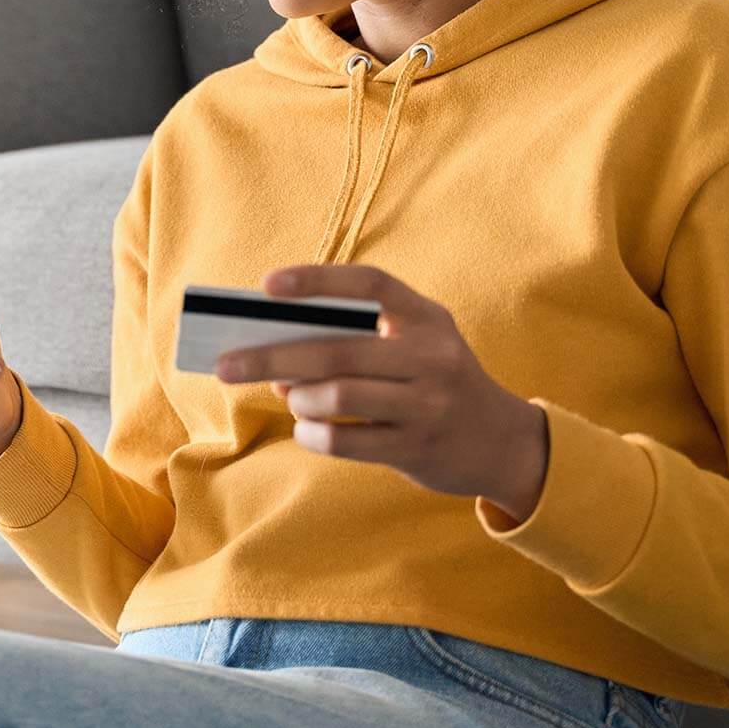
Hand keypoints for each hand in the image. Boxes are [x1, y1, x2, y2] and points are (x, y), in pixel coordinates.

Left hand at [215, 263, 542, 501]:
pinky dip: (314, 434)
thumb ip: (357, 339)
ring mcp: (428, 404)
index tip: (267, 286)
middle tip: (226, 364)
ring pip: (340, 396)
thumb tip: (278, 350)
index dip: (318, 279)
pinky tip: (307, 429)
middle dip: (272, 355)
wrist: (502, 442)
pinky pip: (347, 441)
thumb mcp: (415, 345)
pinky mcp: (418, 448)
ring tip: (289, 396)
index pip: (370, 283)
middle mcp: (432, 355)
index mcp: (427, 317)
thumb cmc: (436, 381)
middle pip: (338, 349)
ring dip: (299, 397)